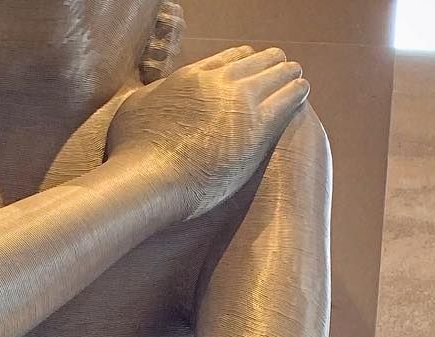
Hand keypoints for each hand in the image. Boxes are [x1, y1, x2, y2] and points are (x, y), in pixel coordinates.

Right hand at [106, 45, 309, 221]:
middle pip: (253, 61)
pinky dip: (296, 90)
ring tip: (296, 77)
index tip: (249, 64)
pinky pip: (287, 98)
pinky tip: (302, 91)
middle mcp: (217, 82)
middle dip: (268, 63)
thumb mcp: (134, 109)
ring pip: (275, 74)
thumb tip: (154, 96)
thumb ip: (152, 97)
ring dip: (287, 73)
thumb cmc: (132, 155)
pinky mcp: (257, 127)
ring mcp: (240, 101)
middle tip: (280, 67)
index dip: (241, 60)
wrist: (147, 178)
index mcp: (191, 77)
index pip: (226, 60)